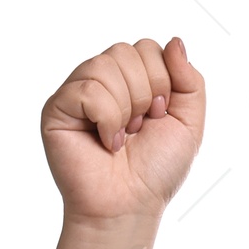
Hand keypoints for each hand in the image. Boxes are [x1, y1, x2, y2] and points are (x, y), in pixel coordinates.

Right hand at [42, 37, 204, 222]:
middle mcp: (103, 81)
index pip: (147, 48)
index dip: (162, 82)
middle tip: (139, 129)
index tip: (159, 117)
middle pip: (127, 51)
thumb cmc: (155, 172)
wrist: (130, 207)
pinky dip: (107, 119)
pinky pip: (88, 89)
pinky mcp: (58, 107)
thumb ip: (190, 82)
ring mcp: (78, 92)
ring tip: (122, 138)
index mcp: (132, 81)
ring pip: (106, 66)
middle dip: (145, 94)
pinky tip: (105, 142)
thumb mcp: (189, 126)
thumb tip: (175, 41)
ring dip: (126, 109)